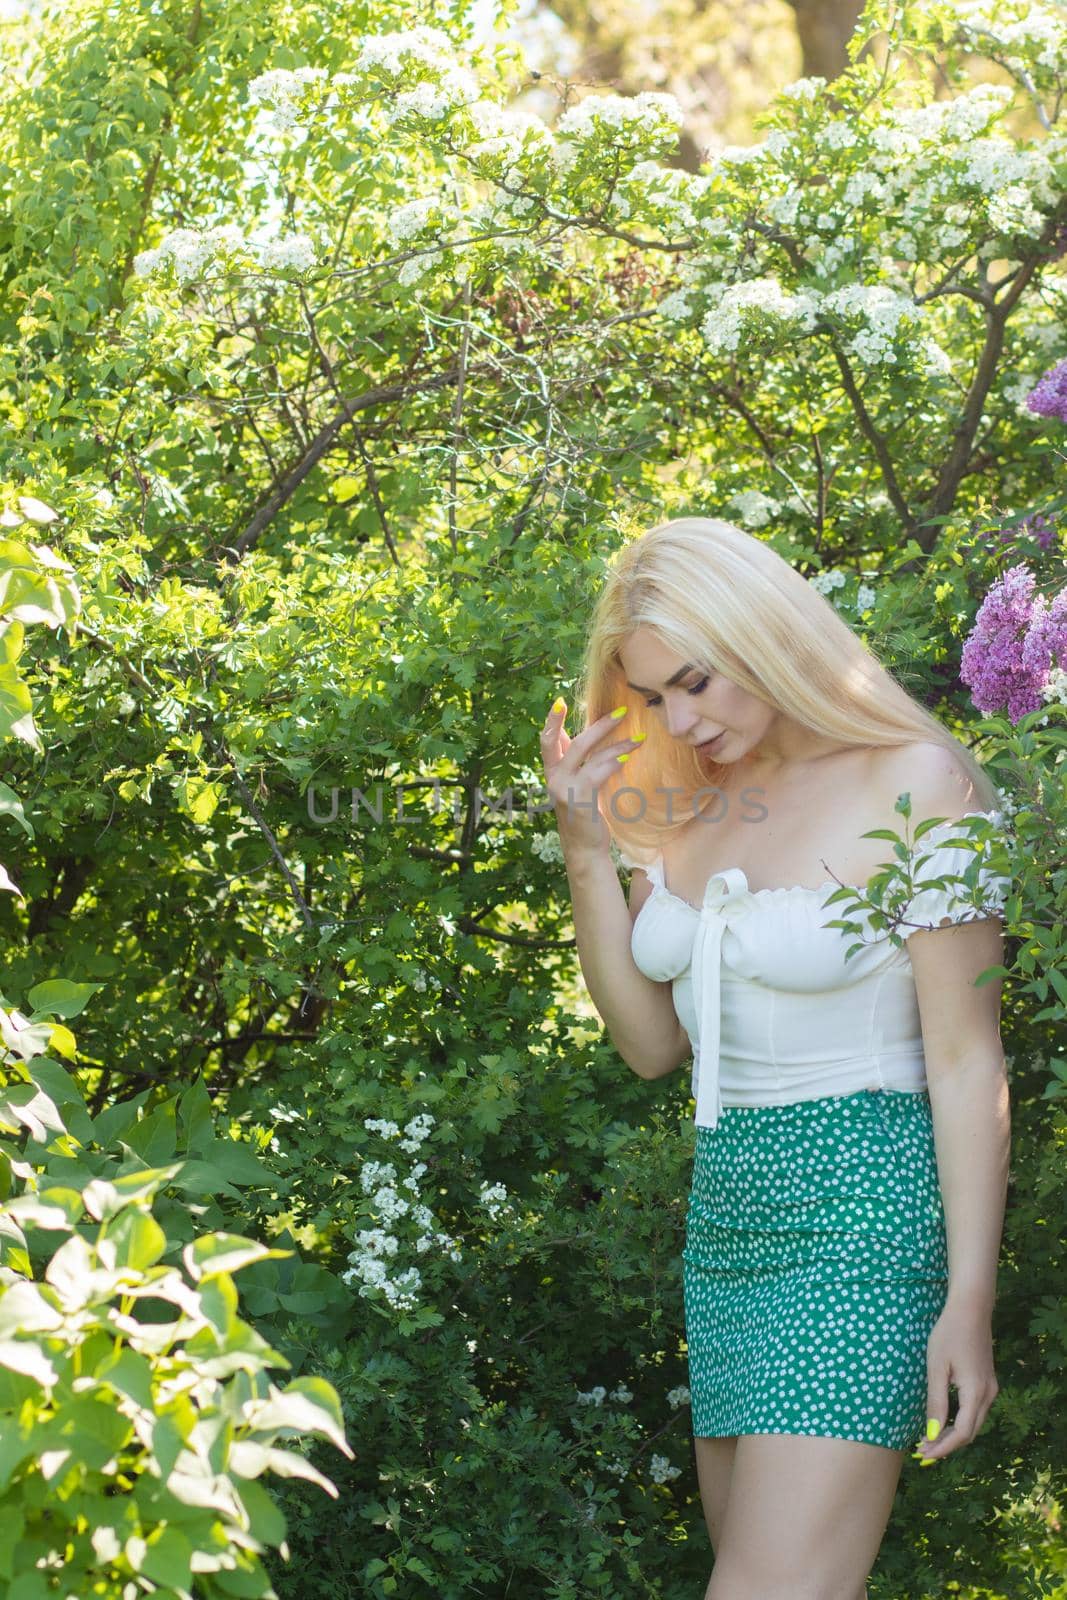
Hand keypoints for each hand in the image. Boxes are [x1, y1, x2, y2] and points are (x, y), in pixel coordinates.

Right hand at [538, 698, 641, 857]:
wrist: (583, 849)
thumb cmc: (583, 815)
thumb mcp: (574, 786)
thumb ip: (573, 763)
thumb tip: (576, 738)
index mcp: (552, 773)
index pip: (547, 741)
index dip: (552, 721)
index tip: (559, 701)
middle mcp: (555, 778)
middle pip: (575, 742)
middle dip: (600, 725)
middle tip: (622, 712)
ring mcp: (565, 788)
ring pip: (591, 756)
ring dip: (618, 745)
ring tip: (639, 739)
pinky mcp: (579, 798)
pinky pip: (599, 772)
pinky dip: (615, 762)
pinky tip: (629, 756)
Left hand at [913, 1300, 998, 1465]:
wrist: (970, 1309)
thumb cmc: (949, 1334)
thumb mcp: (937, 1368)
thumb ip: (936, 1402)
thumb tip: (932, 1433)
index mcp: (976, 1393)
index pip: (962, 1434)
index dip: (943, 1448)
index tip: (923, 1454)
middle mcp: (988, 1395)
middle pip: (970, 1433)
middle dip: (947, 1445)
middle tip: (922, 1450)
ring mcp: (990, 1388)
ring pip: (974, 1423)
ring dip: (953, 1434)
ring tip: (929, 1439)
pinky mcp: (987, 1382)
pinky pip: (975, 1411)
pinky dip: (960, 1421)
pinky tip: (943, 1421)